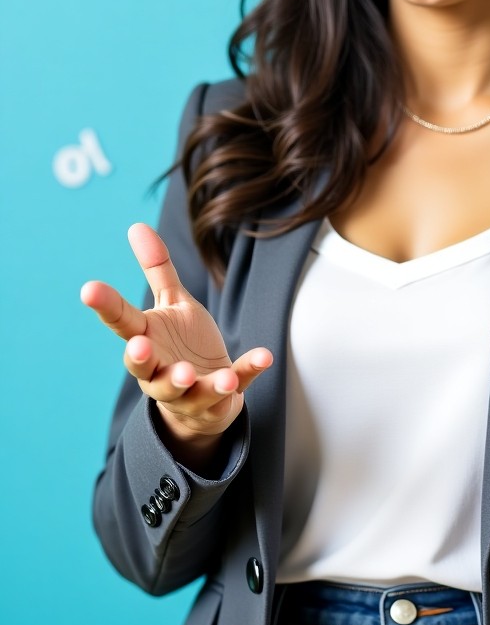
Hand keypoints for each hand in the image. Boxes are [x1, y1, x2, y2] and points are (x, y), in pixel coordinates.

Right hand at [82, 223, 272, 468]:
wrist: (205, 398)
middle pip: (145, 370)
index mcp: (147, 339)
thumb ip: (157, 269)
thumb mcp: (172, 303)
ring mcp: (191, 389)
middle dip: (142, 360)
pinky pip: (236, 385)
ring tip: (197, 374)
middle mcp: (161, 370)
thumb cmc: (181, 344)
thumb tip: (136, 226)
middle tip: (140, 347)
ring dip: (194, 382)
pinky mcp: (222, 397)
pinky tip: (263, 355)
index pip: (121, 322)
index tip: (89, 288)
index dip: (106, 306)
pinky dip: (247, 371)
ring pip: (187, 391)